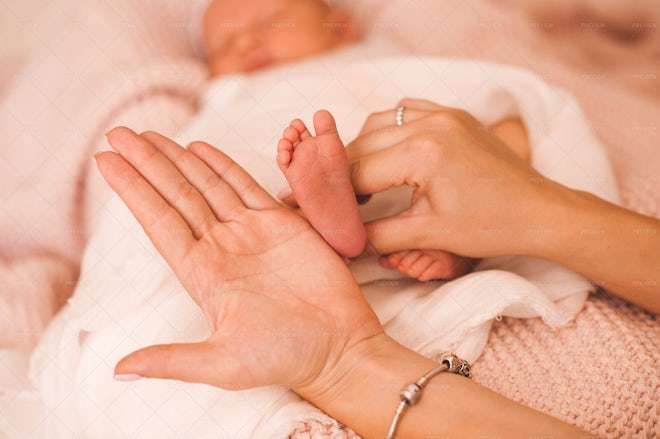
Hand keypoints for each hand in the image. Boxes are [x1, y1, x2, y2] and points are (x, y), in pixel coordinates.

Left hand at [95, 127, 383, 392]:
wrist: (339, 346)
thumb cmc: (285, 358)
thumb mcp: (223, 364)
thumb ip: (172, 361)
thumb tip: (119, 370)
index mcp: (202, 274)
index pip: (158, 222)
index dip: (132, 191)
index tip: (105, 161)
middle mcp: (221, 248)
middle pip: (176, 195)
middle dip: (147, 163)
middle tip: (117, 133)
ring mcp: (250, 233)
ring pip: (206, 186)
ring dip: (177, 159)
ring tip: (149, 135)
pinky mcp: (282, 224)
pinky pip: (246, 186)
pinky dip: (223, 166)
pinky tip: (200, 149)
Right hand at [347, 98, 551, 257]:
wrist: (540, 212)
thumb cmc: (490, 226)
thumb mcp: (429, 233)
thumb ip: (378, 235)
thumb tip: (344, 239)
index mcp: (423, 153)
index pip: (358, 172)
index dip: (336, 195)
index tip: (322, 210)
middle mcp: (430, 123)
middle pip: (362, 144)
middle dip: (344, 173)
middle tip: (335, 199)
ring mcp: (444, 113)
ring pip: (379, 122)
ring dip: (362, 148)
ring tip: (360, 181)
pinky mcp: (454, 114)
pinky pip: (406, 111)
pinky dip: (388, 131)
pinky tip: (387, 154)